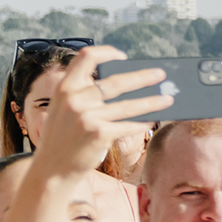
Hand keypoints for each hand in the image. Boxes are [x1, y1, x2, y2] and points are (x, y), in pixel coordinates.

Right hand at [39, 46, 168, 178]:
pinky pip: (128, 126)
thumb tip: (126, 84)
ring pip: (128, 105)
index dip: (106, 53)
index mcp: (65, 87)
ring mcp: (86, 117)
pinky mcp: (98, 134)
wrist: (52, 168)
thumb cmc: (64, 137)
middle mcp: (74, 99)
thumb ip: (84, 94)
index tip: (123, 57)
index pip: (86, 57)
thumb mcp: (64, 109)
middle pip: (116, 82)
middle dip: (143, 77)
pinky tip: (152, 121)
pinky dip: (142, 123)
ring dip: (152, 102)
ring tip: (168, 99)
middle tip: (161, 75)